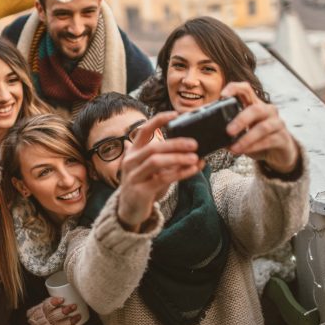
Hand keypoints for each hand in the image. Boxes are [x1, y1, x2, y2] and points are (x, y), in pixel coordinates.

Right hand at [26, 297, 81, 324]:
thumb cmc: (41, 312)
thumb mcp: (42, 304)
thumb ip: (52, 299)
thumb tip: (66, 287)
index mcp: (40, 311)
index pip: (47, 306)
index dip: (54, 302)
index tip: (62, 299)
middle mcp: (44, 320)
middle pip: (55, 316)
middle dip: (65, 311)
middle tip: (74, 306)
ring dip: (71, 321)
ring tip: (79, 316)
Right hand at [117, 111, 203, 229]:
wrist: (129, 211)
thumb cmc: (144, 186)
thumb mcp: (152, 170)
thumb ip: (168, 159)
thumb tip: (195, 151)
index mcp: (133, 152)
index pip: (143, 130)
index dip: (159, 120)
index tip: (175, 114)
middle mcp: (130, 162)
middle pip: (153, 147)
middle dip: (175, 143)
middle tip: (194, 143)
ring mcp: (133, 176)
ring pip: (156, 161)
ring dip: (178, 158)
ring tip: (195, 158)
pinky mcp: (140, 191)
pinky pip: (162, 178)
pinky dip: (180, 173)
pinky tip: (192, 170)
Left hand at [221, 82, 298, 173]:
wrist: (279, 153)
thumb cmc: (256, 138)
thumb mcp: (242, 131)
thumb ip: (228, 127)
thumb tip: (209, 132)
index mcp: (254, 104)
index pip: (246, 89)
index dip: (234, 89)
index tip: (222, 95)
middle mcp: (267, 110)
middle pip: (255, 109)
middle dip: (240, 120)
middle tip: (228, 132)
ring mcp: (277, 123)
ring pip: (263, 127)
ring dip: (246, 138)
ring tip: (233, 148)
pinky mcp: (282, 138)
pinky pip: (268, 141)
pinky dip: (253, 147)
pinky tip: (243, 151)